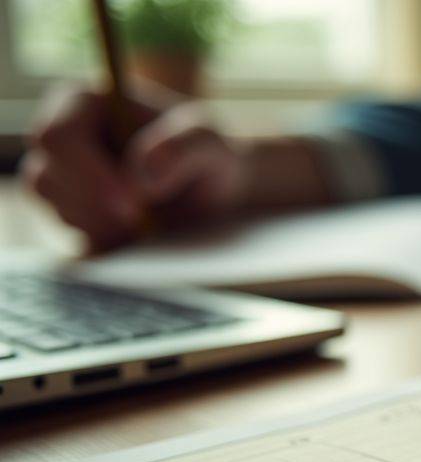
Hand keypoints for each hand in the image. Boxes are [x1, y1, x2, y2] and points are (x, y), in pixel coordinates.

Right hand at [22, 84, 245, 251]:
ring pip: (54, 209)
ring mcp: (59, 178)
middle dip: (96, 208)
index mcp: (82, 102)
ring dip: (101, 226)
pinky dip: (103, 242)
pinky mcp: (69, 214)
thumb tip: (141, 176)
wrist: (217, 192)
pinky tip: (137, 238)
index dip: (88, 174)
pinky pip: (67, 235)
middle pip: (45, 177)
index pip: (56, 136)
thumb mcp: (212, 141)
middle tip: (144, 223)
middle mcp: (60, 138)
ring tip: (149, 224)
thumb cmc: (210, 156)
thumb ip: (185, 146)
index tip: (133, 202)